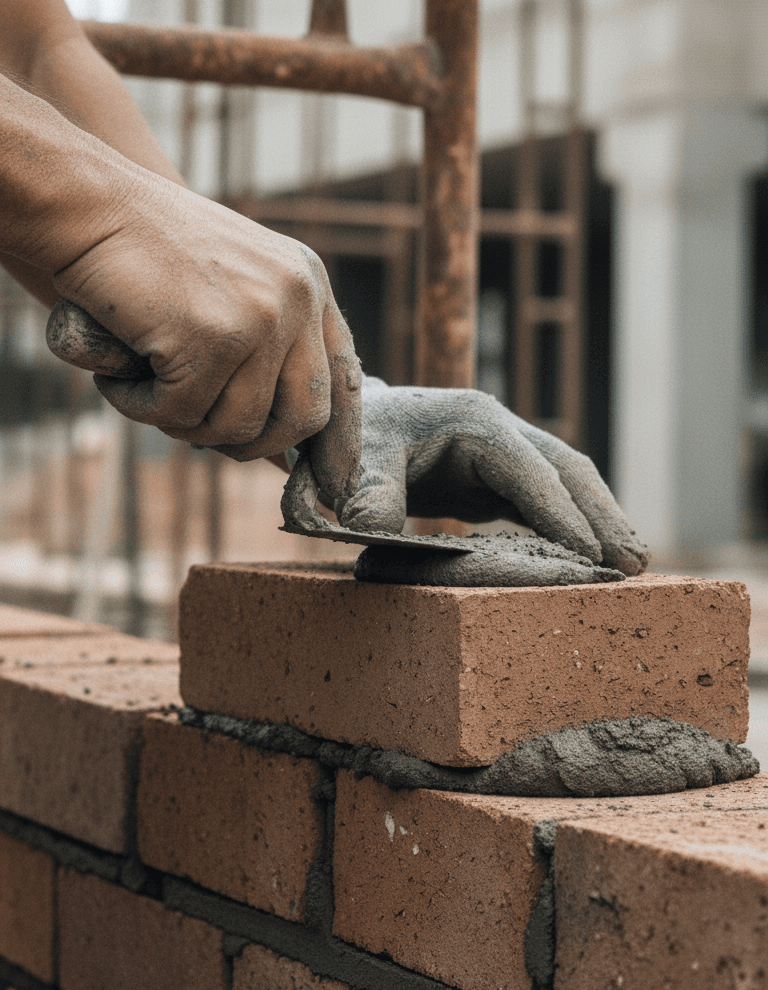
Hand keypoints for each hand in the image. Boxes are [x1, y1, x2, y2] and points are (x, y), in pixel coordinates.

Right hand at [45, 189, 361, 498]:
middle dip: (251, 442)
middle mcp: (297, 298)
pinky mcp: (213, 338)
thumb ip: (267, 345)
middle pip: (303, 416)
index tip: (331, 484)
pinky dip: (142, 407)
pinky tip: (120, 376)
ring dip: (182, 422)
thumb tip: (286, 448)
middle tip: (196, 426)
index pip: (344, 376)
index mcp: (309, 283)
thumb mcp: (231, 285)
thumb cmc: (148, 250)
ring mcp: (259, 318)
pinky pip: (182, 414)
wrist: (92, 206)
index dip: (338, 437)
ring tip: (144, 386)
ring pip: (237, 425)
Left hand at [284, 376, 647, 574]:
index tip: (591, 554)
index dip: (561, 512)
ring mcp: (505, 452)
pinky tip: (595, 559)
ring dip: (600, 521)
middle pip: (566, 470)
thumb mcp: (352, 464)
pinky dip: (574, 526)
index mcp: (473, 422)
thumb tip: (373, 528)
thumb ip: (367, 494)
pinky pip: (547, 500)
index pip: (530, 470)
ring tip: (635, 566)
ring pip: (567, 483)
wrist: (346, 426)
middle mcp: (499, 431)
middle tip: (636, 564)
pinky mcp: (499, 477)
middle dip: (603, 515)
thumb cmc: (349, 442)